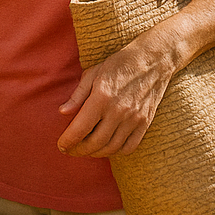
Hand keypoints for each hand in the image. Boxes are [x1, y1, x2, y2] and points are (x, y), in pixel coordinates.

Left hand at [56, 36, 178, 158]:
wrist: (152, 61)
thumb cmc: (119, 64)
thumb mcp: (93, 73)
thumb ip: (78, 95)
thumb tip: (63, 112)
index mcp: (102, 97)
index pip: (81, 128)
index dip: (68, 141)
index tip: (61, 146)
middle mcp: (118, 111)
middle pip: (95, 142)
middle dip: (79, 150)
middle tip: (71, 150)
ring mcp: (134, 118)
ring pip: (111, 148)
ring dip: (96, 153)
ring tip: (87, 150)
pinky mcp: (145, 123)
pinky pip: (129, 146)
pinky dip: (116, 152)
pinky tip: (107, 147)